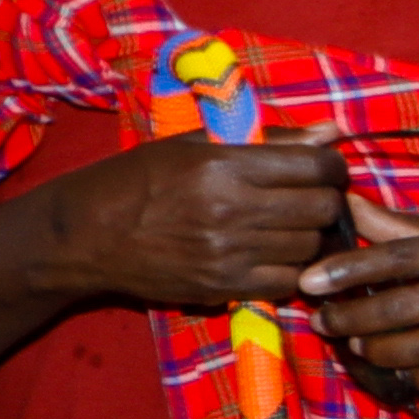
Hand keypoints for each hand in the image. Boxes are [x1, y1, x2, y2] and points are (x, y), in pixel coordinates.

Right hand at [26, 132, 353, 313]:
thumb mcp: (194, 145)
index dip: (333, 167)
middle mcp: (232, 210)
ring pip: (311, 247)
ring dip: (312, 236)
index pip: (316, 167)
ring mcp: (230, 253)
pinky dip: (292, 269)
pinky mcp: (224, 287)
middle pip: (322, 208)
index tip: (326, 169)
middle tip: (313, 198)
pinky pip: (288, 282)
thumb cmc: (138, 180)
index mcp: (225, 166)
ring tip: (293, 226)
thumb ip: (269, 139)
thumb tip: (333, 131)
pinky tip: (275, 255)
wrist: (84, 236)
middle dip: (329, 201)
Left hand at [300, 199, 418, 402]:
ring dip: (380, 352)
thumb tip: (350, 207)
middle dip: (353, 318)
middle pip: (402, 308)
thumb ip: (411, 228)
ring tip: (359, 345)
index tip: (310, 280)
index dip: (350, 269)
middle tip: (325, 322)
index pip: (400, 256)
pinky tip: (405, 372)